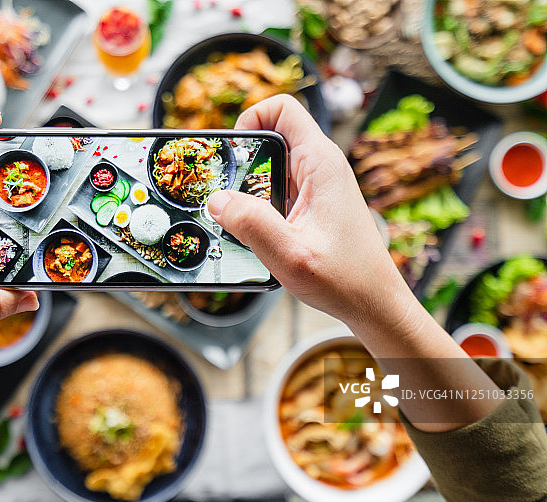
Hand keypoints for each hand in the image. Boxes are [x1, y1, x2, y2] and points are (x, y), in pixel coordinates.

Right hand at [207, 95, 411, 326]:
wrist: (374, 303)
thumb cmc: (346, 279)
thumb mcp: (290, 254)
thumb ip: (251, 224)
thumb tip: (217, 200)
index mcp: (321, 164)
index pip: (282, 109)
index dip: (251, 119)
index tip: (232, 153)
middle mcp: (321, 168)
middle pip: (271, 137)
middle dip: (242, 159)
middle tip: (225, 190)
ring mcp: (318, 186)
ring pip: (272, 166)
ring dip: (249, 186)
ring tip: (238, 216)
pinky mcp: (313, 205)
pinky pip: (278, 189)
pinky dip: (259, 204)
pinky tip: (255, 231)